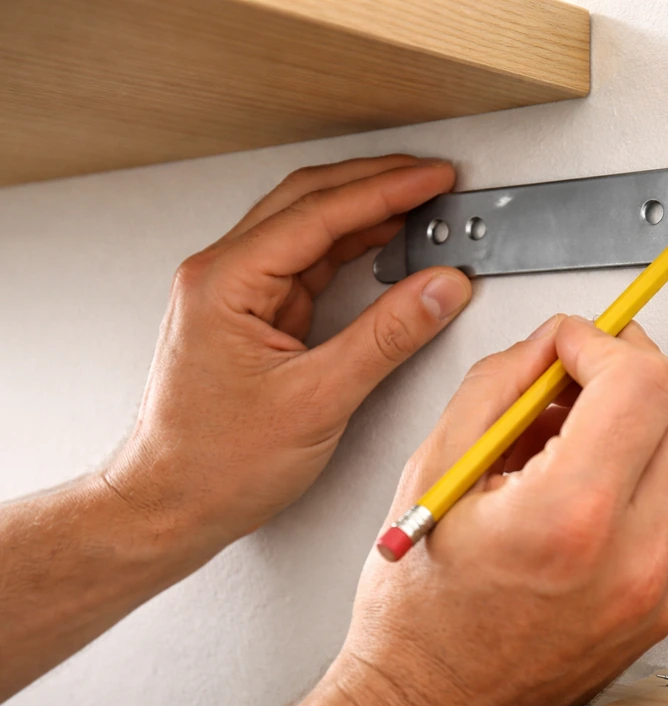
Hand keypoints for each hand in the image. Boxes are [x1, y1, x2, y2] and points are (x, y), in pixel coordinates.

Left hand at [103, 155, 471, 555]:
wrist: (171, 505)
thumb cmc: (214, 463)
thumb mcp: (318, 399)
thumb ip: (387, 337)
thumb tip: (438, 290)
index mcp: (225, 282)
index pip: (319, 213)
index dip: (386, 191)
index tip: (432, 179)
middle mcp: (222, 277)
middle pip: (309, 202)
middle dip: (376, 184)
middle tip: (431, 179)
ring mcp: (235, 295)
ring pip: (307, 229)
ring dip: (364, 214)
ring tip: (417, 208)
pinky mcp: (251, 316)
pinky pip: (307, 265)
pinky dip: (350, 252)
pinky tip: (383, 249)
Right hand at [330, 315, 667, 705]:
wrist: (433, 703)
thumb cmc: (422, 614)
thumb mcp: (436, 473)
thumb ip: (498, 386)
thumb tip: (549, 346)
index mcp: (570, 520)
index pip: (638, 384)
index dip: (601, 341)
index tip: (570, 342)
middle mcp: (632, 558)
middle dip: (634, 366)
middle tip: (582, 368)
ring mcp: (658, 586)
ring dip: (650, 412)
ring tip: (582, 422)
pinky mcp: (665, 601)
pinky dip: (654, 460)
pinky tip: (597, 466)